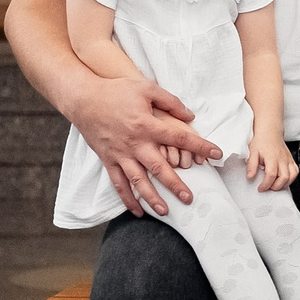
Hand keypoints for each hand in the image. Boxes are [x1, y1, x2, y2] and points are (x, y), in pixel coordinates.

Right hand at [71, 74, 219, 215]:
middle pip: (159, 168)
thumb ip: (170, 102)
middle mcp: (135, 143)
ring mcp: (120, 154)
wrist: (83, 98)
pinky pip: (118, 183)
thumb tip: (190, 117)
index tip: (217, 154)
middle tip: (190, 198)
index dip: (200, 146)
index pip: (179, 138)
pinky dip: (127, 199)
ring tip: (166, 211)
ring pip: (138, 181)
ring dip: (152, 198)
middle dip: (176, 184)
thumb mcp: (146, 88)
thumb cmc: (116, 91)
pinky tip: (138, 211)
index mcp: (147, 125)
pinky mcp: (108, 160)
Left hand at [246, 130, 296, 191]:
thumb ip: (251, 165)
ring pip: (292, 176)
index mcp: (271, 157)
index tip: (260, 188)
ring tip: (275, 185)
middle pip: (284, 177)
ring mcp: (288, 159)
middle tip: (268, 188)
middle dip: (276, 187)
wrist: (270, 131)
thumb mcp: (252, 152)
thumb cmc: (261, 141)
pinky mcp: (291, 159)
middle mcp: (282, 159)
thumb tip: (250, 177)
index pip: (271, 175)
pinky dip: (291, 178)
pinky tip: (284, 180)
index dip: (266, 184)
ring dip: (284, 184)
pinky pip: (295, 171)